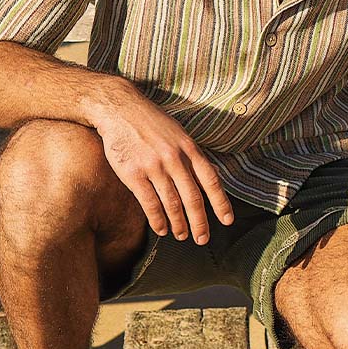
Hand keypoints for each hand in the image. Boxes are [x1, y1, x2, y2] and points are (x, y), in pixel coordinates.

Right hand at [89, 83, 234, 242]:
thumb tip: (205, 180)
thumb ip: (191, 156)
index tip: (227, 220)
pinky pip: (150, 203)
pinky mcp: (134, 174)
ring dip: (179, 224)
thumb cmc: (152, 123)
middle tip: (203, 239)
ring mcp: (154, 167)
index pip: (211, 181)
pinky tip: (162, 229)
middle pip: (193, 198)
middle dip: (200, 222)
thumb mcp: (179, 133)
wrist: (120, 109)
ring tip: (181, 236)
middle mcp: (175, 159)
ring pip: (172, 204)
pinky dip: (158, 220)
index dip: (221, 203)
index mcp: (190, 149)